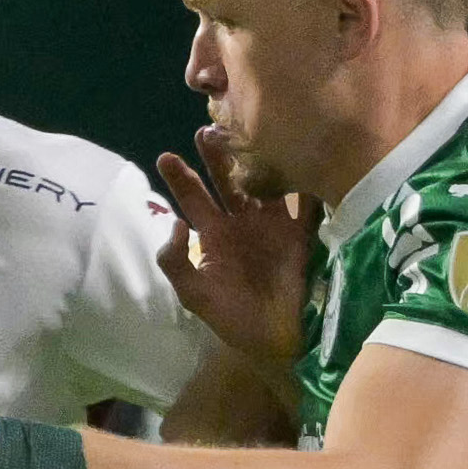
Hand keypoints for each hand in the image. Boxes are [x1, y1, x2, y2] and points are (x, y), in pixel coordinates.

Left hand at [155, 127, 312, 370]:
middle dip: (215, 156)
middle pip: (226, 180)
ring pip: (261, 180)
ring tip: (248, 133)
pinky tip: (297, 154)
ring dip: (255, 158)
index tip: (165, 157)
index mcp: (213, 234)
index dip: (180, 178)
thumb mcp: (194, 294)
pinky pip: (301, 199)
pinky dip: (302, 178)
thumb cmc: (233, 318)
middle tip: (205, 130)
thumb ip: (175, 261)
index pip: (193, 198)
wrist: (277, 338)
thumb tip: (176, 221)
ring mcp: (271, 222)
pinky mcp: (300, 230)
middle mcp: (241, 221)